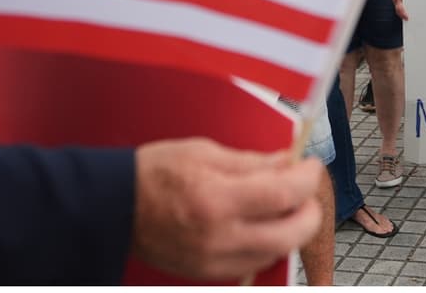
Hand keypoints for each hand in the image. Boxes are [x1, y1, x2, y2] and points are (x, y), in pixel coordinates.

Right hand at [131, 138, 323, 279]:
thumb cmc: (154, 173)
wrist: (114, 207)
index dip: (308, 178)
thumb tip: (288, 162)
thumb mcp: (204, 152)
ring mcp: (214, 259)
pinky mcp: (208, 272)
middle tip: (304, 191)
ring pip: (277, 252)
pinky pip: (253, 264)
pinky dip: (266, 245)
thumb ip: (252, 162)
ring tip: (281, 206)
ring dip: (290, 229)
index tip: (311, 165)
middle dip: (310, 210)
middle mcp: (219, 235)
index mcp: (217, 198)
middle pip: (292, 234)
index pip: (285, 193)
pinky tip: (259, 225)